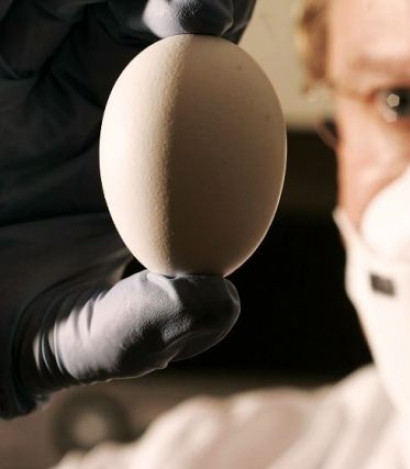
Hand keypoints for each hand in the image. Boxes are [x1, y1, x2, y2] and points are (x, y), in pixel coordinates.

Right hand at [0, 0, 255, 417]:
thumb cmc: (1, 338)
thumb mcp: (75, 341)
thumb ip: (142, 329)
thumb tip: (220, 303)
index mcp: (134, 159)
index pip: (189, 90)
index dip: (218, 49)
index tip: (231, 25)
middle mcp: (80, 112)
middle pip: (135, 30)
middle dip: (178, 3)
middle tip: (210, 3)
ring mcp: (17, 87)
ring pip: (64, 12)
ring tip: (169, 3)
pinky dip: (25, 9)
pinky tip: (56, 1)